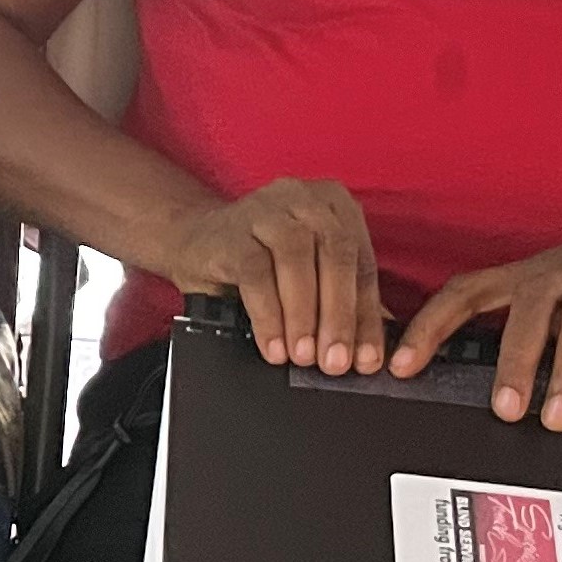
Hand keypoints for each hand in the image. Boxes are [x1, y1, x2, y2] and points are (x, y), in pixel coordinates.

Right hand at [149, 178, 387, 374]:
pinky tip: (273, 346)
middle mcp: (304, 199)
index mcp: (335, 204)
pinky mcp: (231, 232)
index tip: (366, 360)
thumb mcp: (308, 273)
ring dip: (303, 315)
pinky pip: (255, 274)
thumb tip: (369, 350)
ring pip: (296, 261)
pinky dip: (268, 315)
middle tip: (336, 362)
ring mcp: (266, 210)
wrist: (192, 241)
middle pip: (336, 255)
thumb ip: (340, 298)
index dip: (366, 316)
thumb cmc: (259, 261)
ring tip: (303, 356)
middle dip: (339, 315)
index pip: (361, 263)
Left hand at [389, 205, 561, 429]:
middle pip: (528, 312)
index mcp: (531, 274)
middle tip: (503, 410)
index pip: (465, 293)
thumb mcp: (556, 286)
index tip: (401, 366)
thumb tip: (461, 368)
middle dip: (512, 362)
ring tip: (555, 419)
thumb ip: (518, 322)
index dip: (429, 327)